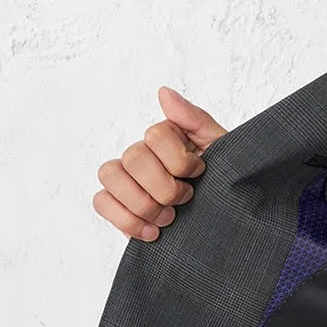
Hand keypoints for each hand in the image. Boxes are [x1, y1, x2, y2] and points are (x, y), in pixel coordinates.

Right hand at [93, 86, 227, 240]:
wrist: (225, 222)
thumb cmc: (223, 185)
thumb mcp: (222, 150)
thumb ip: (195, 120)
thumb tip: (163, 93)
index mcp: (166, 139)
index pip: (155, 135)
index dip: (179, 160)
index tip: (199, 173)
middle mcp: (142, 154)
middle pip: (134, 157)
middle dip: (164, 188)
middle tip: (185, 200)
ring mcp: (127, 179)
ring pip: (111, 176)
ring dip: (143, 204)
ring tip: (168, 218)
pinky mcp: (118, 206)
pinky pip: (101, 202)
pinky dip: (126, 220)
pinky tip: (152, 232)